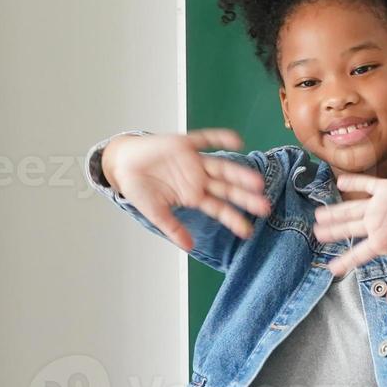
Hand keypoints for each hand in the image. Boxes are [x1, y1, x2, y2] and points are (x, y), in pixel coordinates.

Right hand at [105, 128, 270, 251]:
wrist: (121, 164)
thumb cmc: (139, 188)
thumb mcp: (155, 212)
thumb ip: (173, 228)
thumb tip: (190, 248)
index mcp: (194, 195)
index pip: (219, 209)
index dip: (233, 219)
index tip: (248, 232)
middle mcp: (199, 178)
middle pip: (227, 189)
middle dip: (245, 197)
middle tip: (265, 207)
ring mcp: (194, 161)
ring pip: (221, 168)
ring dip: (238, 174)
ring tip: (257, 181)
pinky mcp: (184, 143)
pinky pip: (205, 139)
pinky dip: (219, 138)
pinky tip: (236, 140)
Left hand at [313, 175, 386, 304]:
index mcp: (382, 242)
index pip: (359, 254)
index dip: (344, 261)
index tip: (330, 269)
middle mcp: (377, 224)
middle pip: (349, 229)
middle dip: (332, 232)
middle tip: (315, 234)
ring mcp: (379, 207)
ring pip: (351, 209)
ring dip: (335, 211)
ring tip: (319, 214)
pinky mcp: (386, 190)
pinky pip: (366, 185)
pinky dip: (353, 182)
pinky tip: (339, 182)